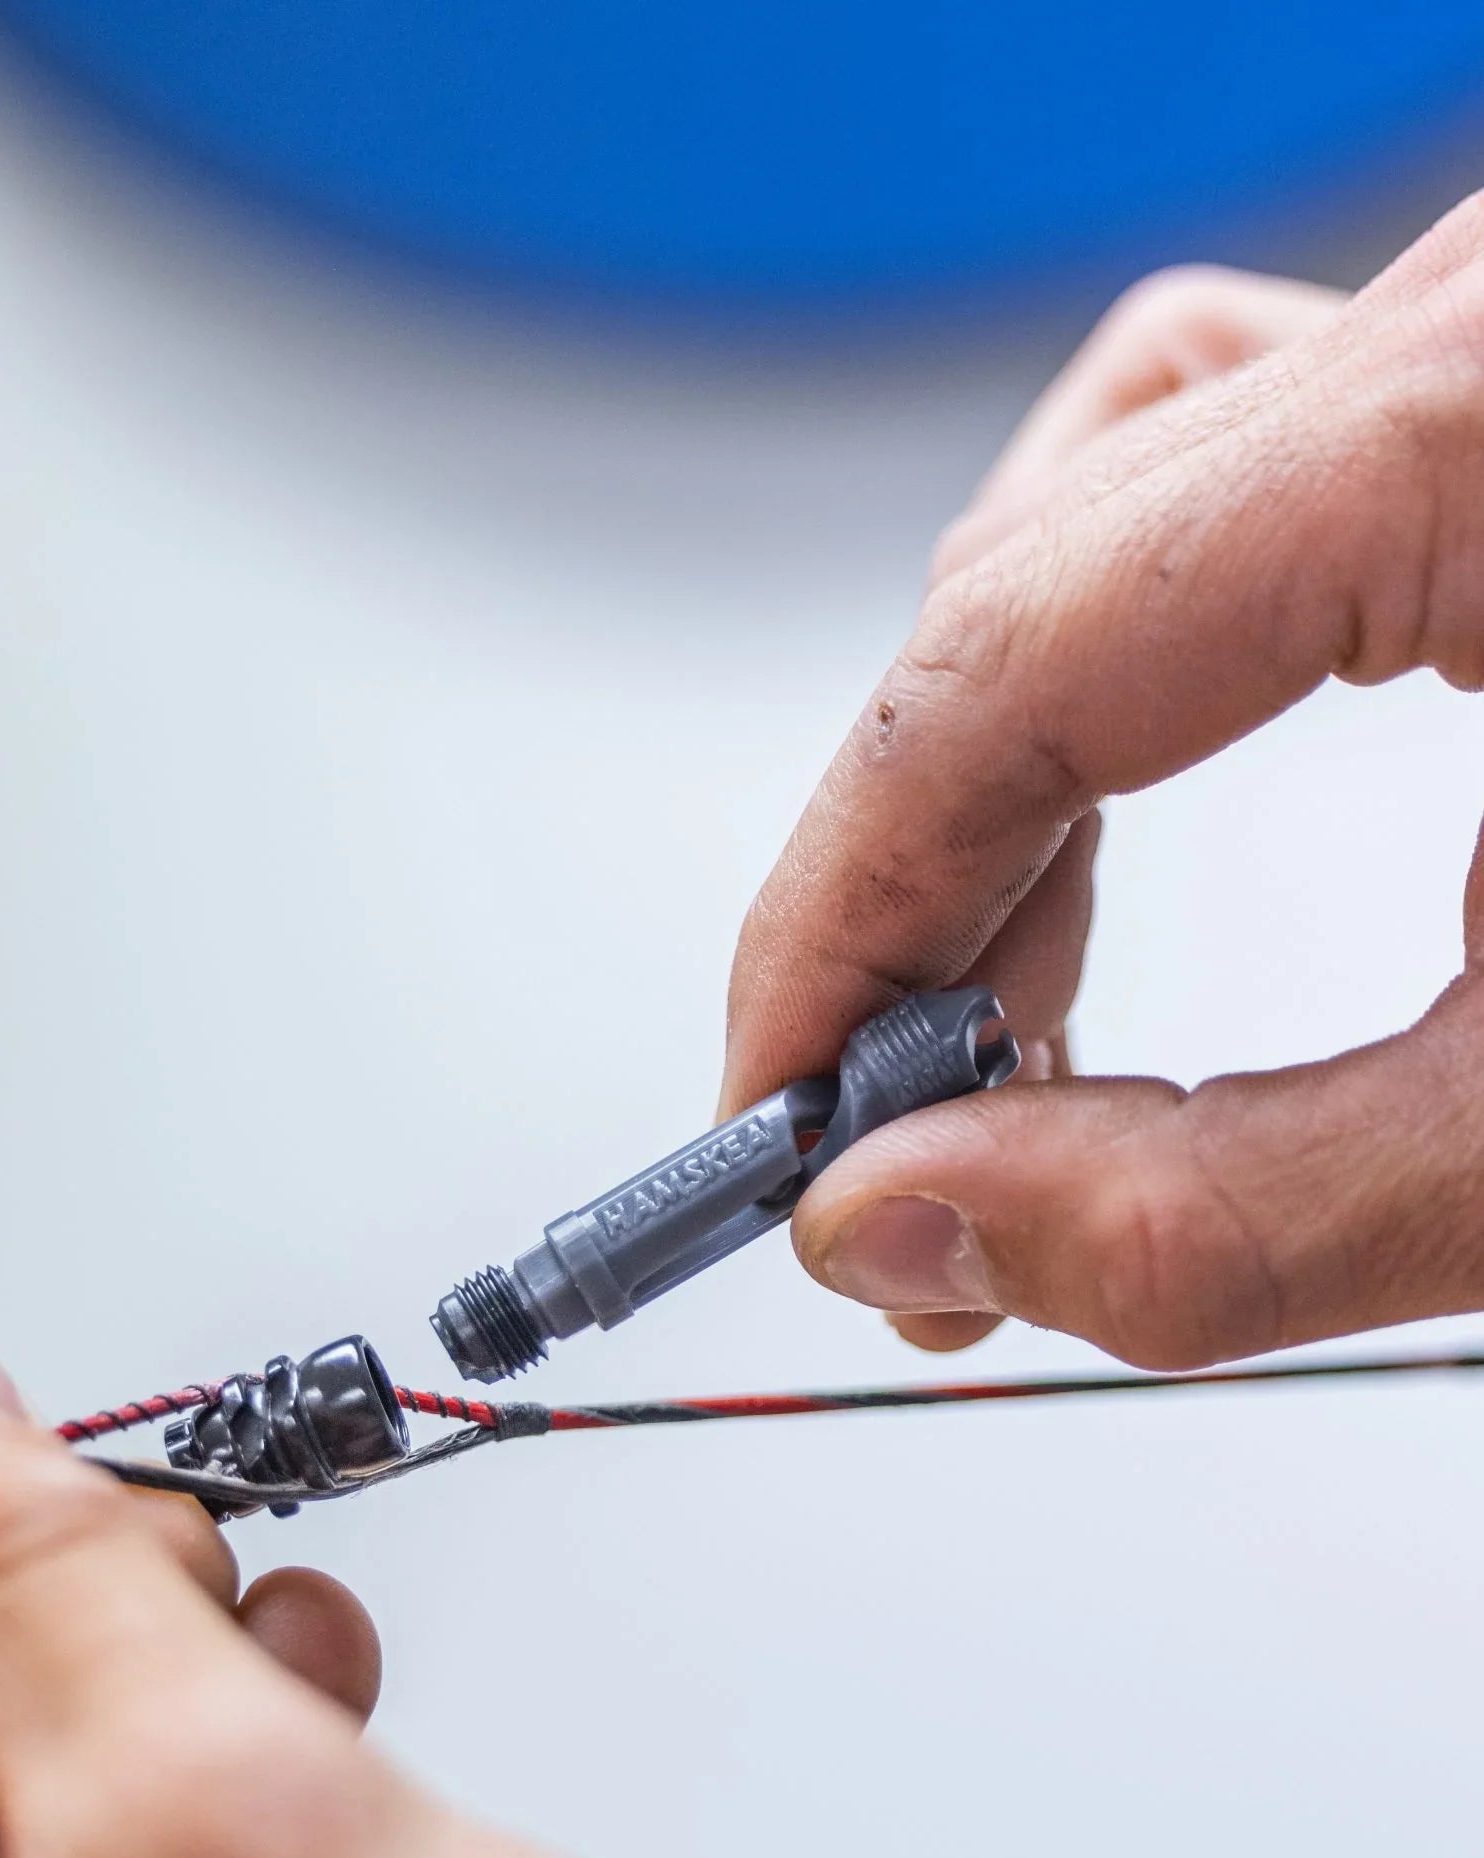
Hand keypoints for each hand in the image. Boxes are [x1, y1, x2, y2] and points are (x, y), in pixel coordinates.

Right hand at [724, 201, 1483, 1368]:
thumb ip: (1222, 1216)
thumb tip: (919, 1230)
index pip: (1001, 667)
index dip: (831, 919)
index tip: (776, 1125)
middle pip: (1030, 583)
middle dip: (916, 894)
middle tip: (902, 1155)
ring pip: (1115, 501)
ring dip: (1012, 770)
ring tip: (1007, 1014)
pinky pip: (1240, 469)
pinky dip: (1140, 661)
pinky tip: (1148, 818)